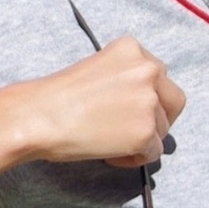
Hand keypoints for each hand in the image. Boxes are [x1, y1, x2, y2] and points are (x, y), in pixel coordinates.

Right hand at [0, 39, 184, 169]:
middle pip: (174, 101)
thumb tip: (149, 104)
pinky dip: (135, 157)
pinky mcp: (146, 132)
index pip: (160, 77)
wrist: (35, 116)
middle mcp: (148, 70)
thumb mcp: (98, 70)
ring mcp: (149, 102)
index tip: (127, 108)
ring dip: (142, 139)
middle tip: (131, 129)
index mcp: (133, 49)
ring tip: (109, 140)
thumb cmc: (56, 96)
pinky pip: (154, 153)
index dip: (148, 97)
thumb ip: (127, 79)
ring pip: (163, 129)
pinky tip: (109, 152)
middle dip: (158, 117)